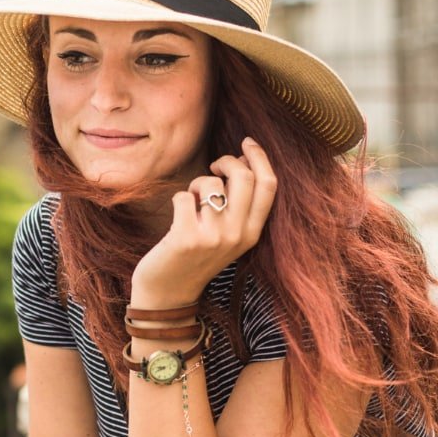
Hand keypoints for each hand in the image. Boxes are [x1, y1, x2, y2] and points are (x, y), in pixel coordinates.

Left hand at [130, 137, 277, 308]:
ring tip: (192, 200)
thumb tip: (243, 161)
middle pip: (244, 176)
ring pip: (211, 184)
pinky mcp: (186, 238)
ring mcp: (213, 237)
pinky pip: (183, 196)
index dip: (260, 158)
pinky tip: (178, 215)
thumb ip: (240, 206)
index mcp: (253, 233)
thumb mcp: (229, 236)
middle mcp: (238, 235)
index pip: (269, 185)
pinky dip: (178, 197)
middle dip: (227, 161)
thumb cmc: (196, 256)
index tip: (247, 142)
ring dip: (198, 183)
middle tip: (213, 167)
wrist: (168, 293)